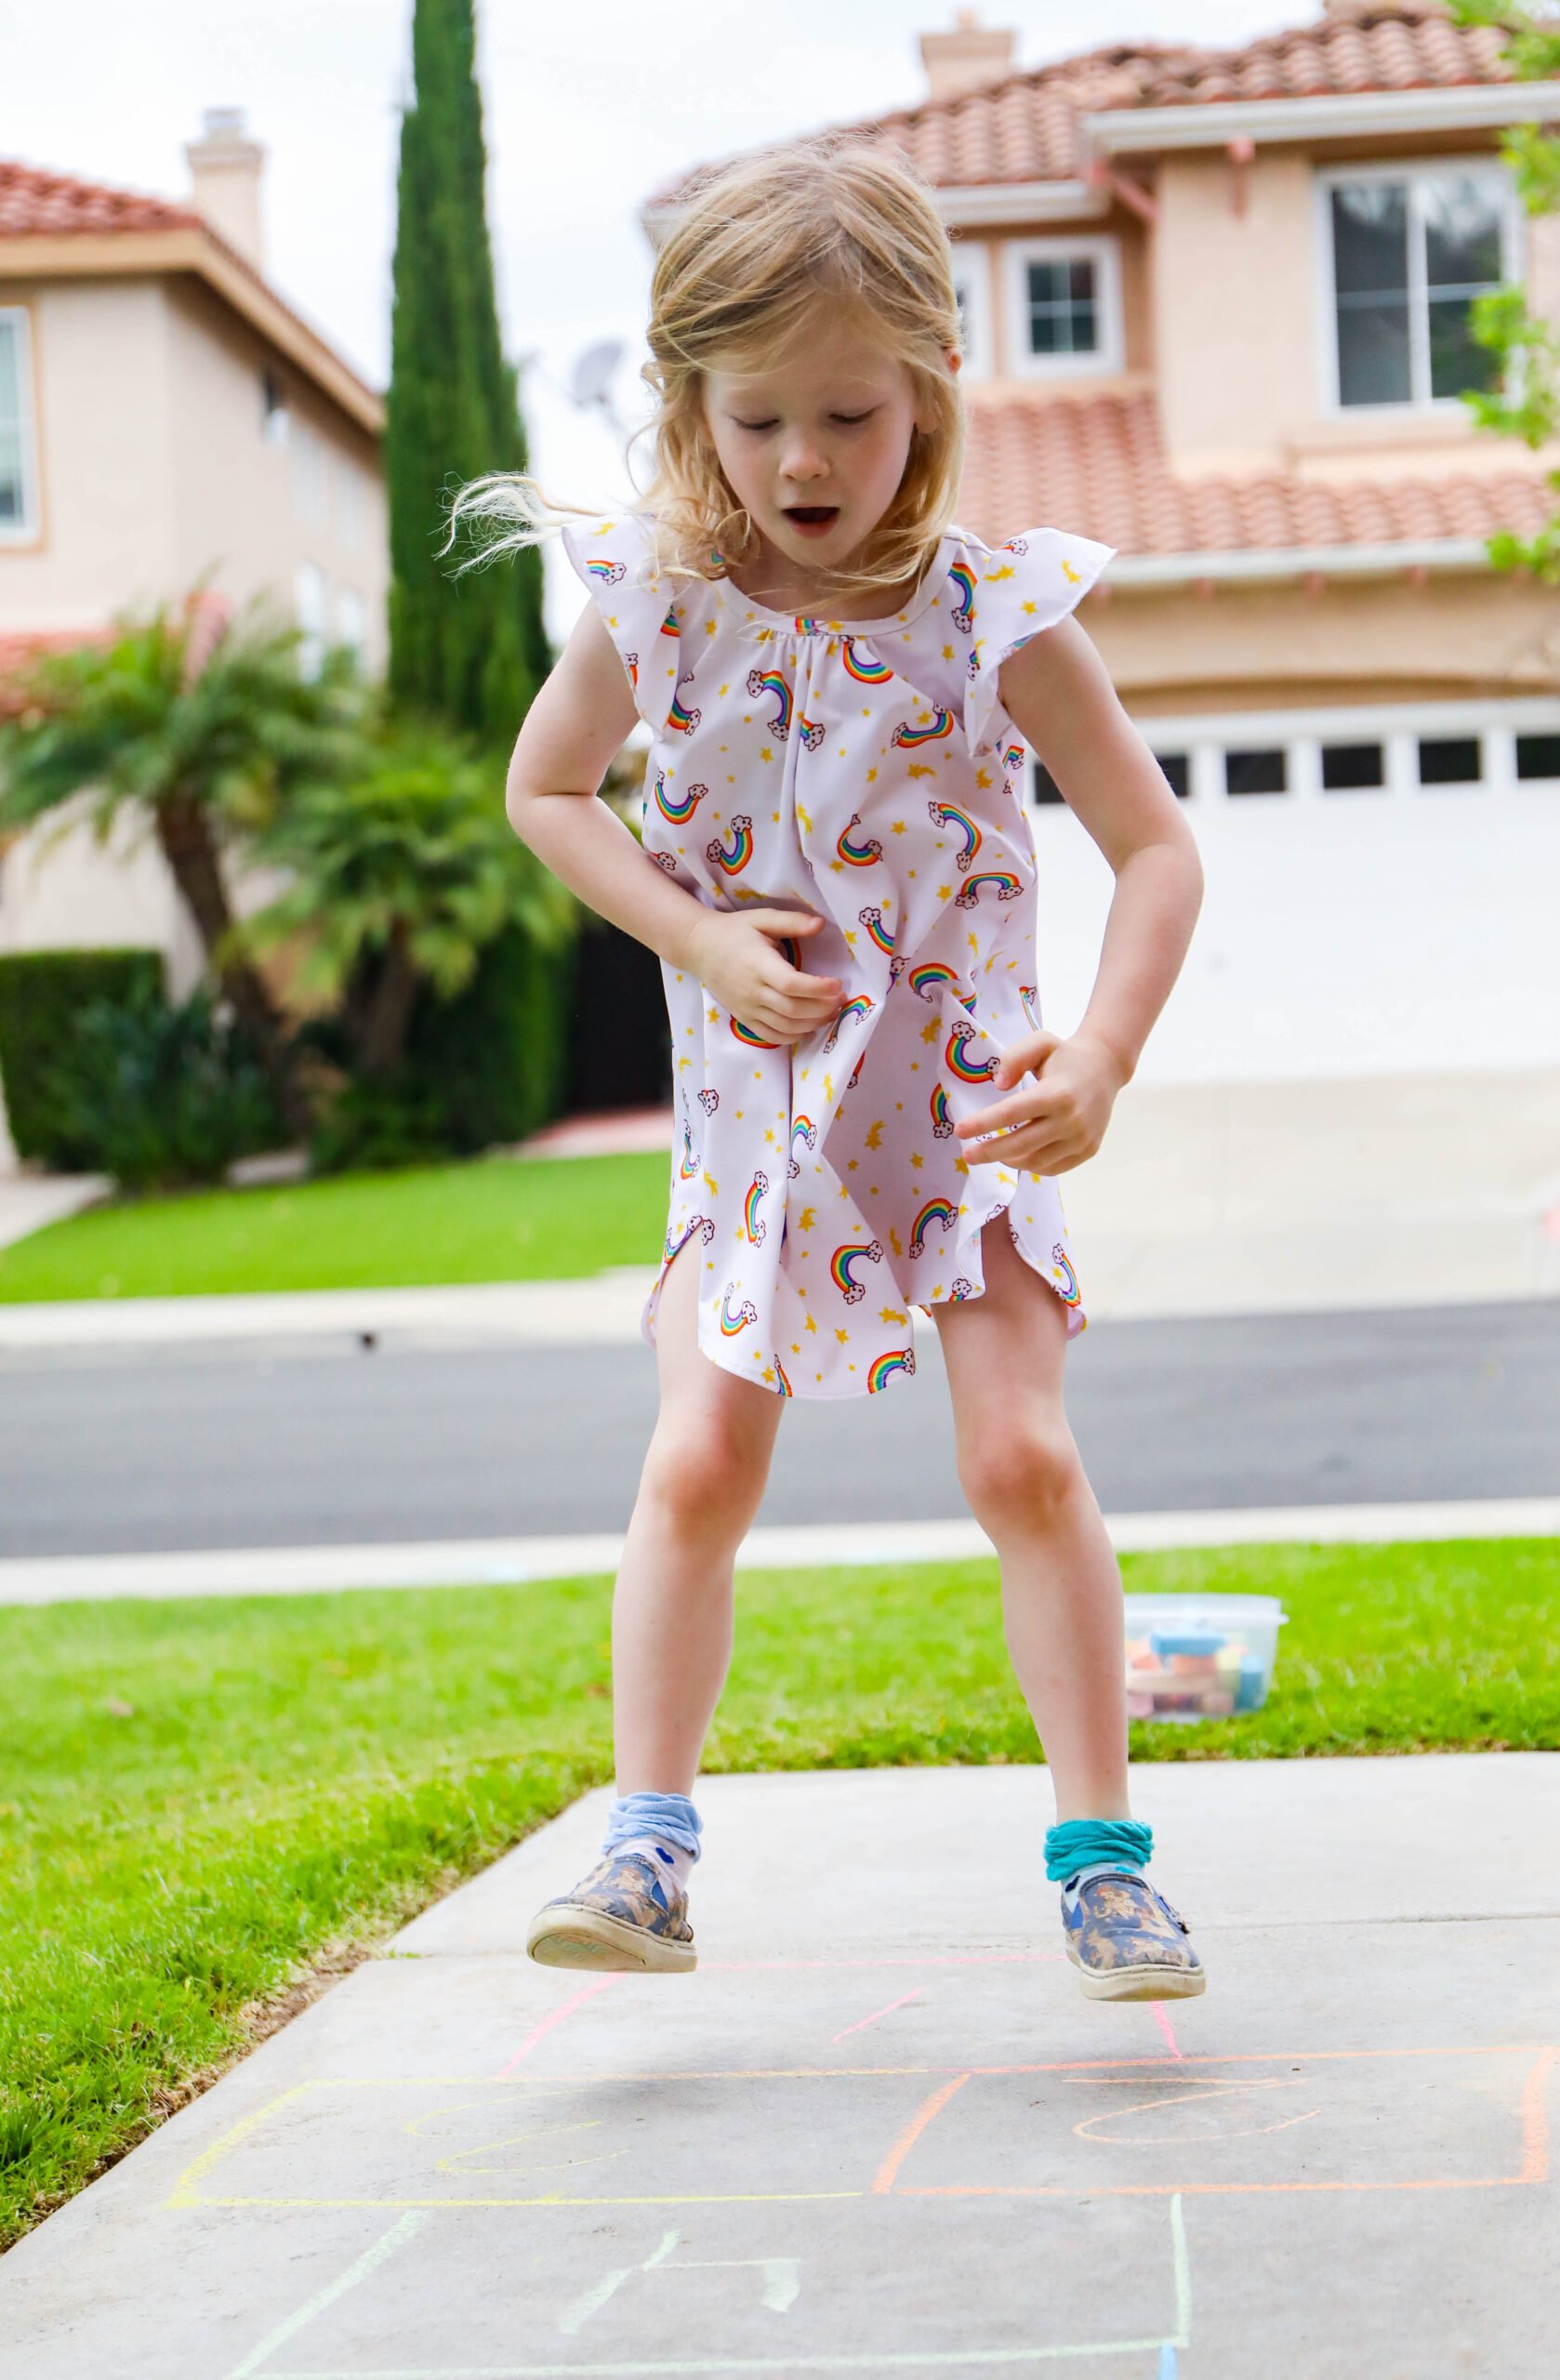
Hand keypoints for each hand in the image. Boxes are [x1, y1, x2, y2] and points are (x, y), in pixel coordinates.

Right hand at [685, 908, 843, 1044]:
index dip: (818, 988)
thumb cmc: (734, 931)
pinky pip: (771, 1035)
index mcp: (758, 964)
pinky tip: (809, 1027)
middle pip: (792, 1009)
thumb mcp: (762, 919)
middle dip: (822, 1007)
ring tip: (831, 1013)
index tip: (838, 984)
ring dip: (813, 1024)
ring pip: (785, 1026)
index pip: (791, 984)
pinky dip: (793, 1036)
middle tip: (841, 999)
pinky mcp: (743, 1018)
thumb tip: (821, 924)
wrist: (699, 948)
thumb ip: (792, 922)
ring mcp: (747, 1008)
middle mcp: (752, 990)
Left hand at [953, 1027, 1127, 1173]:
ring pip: (1034, 1161)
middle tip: (966, 1155)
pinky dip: (1029, 1164)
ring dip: (1008, 1160)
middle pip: (1020, 1144)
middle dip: (988, 1152)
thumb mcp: (1041, 1042)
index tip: (959, 1130)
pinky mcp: (1087, 1151)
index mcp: (1057, 1093)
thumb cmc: (1065, 1056)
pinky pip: (1051, 1167)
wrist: (1106, 1069)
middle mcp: (1072, 1120)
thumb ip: (1015, 1058)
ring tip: (992, 1152)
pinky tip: (1017, 1155)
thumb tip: (999, 1086)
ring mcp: (1081, 1139)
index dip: (983, 1123)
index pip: (1012, 1113)